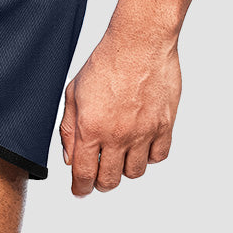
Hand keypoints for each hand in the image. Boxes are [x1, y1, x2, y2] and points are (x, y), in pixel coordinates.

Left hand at [59, 28, 181, 195]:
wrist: (140, 41)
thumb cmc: (106, 61)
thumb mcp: (73, 93)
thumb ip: (68, 129)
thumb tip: (69, 158)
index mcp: (90, 129)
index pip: (83, 175)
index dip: (80, 189)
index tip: (80, 190)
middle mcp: (117, 136)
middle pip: (109, 181)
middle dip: (100, 182)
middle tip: (99, 173)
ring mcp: (142, 133)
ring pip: (134, 173)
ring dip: (125, 169)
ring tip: (121, 154)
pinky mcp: (164, 125)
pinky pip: (158, 157)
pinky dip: (149, 156)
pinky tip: (142, 145)